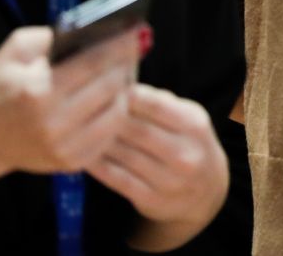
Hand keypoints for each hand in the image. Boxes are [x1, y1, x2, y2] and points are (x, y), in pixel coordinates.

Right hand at [0, 24, 140, 179]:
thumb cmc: (0, 86)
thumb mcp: (15, 51)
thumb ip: (52, 36)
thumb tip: (95, 29)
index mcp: (37, 90)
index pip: (93, 63)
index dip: (120, 46)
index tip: (136, 32)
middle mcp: (53, 122)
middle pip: (110, 87)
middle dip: (126, 65)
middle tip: (133, 51)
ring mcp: (64, 147)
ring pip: (117, 112)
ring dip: (125, 90)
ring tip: (122, 75)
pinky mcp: (72, 163)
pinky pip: (109, 135)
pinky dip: (115, 115)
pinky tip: (112, 100)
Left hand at [87, 84, 229, 241]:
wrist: (206, 191)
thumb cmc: (188, 143)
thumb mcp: (187, 117)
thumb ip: (159, 101)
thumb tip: (121, 82)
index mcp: (194, 125)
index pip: (154, 105)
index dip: (126, 95)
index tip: (102, 86)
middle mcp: (185, 153)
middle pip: (136, 130)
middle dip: (107, 117)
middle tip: (82, 107)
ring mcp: (169, 180)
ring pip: (123, 155)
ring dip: (97, 141)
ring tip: (76, 129)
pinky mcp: (152, 200)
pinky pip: (117, 179)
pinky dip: (98, 165)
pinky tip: (82, 154)